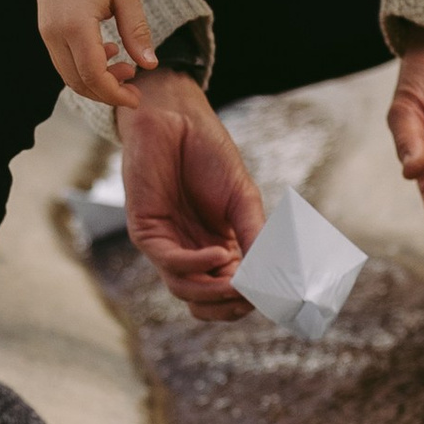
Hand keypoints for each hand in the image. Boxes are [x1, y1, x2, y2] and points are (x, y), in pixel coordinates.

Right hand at [28, 0, 156, 109]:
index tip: (136, 98)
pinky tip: (106, 51)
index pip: (94, 77)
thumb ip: (136, 30)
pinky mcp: (46, 27)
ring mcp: (46, 32)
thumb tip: (149, 64)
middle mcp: (54, 34)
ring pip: (69, 75)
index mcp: (75, 26)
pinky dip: (84, 67)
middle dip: (107, 92)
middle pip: (78, 83)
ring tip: (124, 66)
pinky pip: (63, 60)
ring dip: (96, 81)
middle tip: (134, 84)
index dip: (116, 94)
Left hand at [120, 72, 264, 317]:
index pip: (230, 292)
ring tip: (240, 280)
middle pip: (206, 301)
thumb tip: (275, 278)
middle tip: (254, 295)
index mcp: (217, 248)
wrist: (176, 118)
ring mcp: (168, 244)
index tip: (277, 294)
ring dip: (215, 291)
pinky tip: (222, 254)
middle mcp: (191, 252)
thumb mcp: (244, 201)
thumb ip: (256, 238)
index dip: (251, 299)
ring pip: (186, 290)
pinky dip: (198, 265)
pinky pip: (171, 262)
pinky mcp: (146, 232)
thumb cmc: (209, 155)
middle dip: (231, 306)